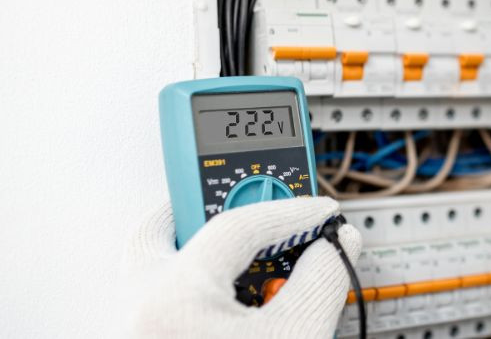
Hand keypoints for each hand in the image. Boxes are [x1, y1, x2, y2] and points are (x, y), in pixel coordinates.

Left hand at [120, 197, 360, 338]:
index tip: (321, 212)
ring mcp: (130, 332)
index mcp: (169, 301)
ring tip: (246, 251)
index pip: (237, 225)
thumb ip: (321, 281)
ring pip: (155, 266)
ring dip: (199, 247)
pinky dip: (195, 287)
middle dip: (213, 206)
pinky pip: (159, 301)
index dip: (291, 212)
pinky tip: (228, 299)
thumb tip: (333, 246)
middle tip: (252, 194)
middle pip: (163, 227)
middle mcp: (136, 312)